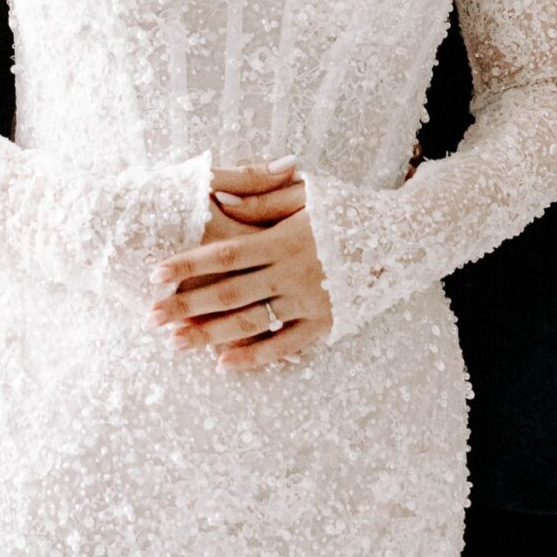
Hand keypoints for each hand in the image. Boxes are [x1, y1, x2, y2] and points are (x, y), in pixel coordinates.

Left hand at [149, 163, 333, 369]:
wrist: (405, 238)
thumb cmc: (350, 209)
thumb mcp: (308, 192)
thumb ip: (263, 198)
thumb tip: (221, 198)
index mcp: (285, 238)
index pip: (226, 253)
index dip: (189, 263)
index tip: (156, 274)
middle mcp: (293, 272)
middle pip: (229, 292)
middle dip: (186, 304)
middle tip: (151, 316)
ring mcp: (309, 302)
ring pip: (250, 322)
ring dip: (209, 334)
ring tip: (175, 343)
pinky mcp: (325, 323)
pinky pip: (284, 345)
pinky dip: (254, 356)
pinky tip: (224, 363)